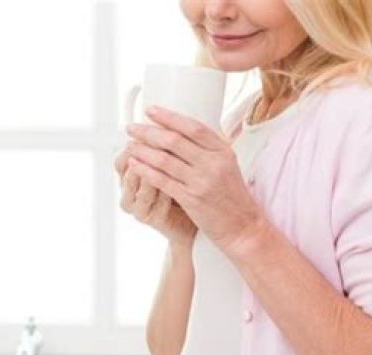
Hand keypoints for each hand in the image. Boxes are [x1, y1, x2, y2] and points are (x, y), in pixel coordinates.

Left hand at [124, 106, 266, 254]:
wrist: (243, 227)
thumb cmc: (233, 197)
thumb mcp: (228, 166)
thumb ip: (208, 150)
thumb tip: (181, 131)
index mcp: (223, 151)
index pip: (193, 127)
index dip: (169, 117)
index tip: (150, 110)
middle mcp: (213, 164)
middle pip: (174, 141)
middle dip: (148, 132)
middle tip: (131, 127)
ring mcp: (201, 182)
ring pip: (164, 160)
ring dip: (142, 151)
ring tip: (129, 145)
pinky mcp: (191, 200)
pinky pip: (163, 181)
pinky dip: (145, 171)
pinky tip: (134, 165)